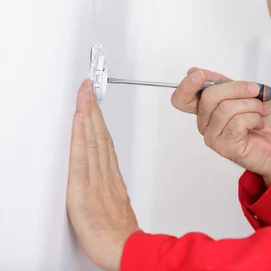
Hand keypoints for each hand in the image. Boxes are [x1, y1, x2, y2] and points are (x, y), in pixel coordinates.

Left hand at [67, 80, 140, 270]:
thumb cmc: (119, 233)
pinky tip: (80, 121)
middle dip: (92, 108)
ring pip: (92, 140)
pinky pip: (82, 157)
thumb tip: (109, 178)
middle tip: (88, 87)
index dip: (99, 119)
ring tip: (83, 95)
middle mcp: (104, 174)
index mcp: (111, 177)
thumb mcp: (119, 206)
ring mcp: (94, 179)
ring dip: (87, 115)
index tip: (95, 100)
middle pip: (98, 135)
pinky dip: (81, 136)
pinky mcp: (83, 189)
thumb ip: (113, 188)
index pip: (104, 140)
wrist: (123, 249)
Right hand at [171, 68, 270, 185]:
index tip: (200, 75)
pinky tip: (258, 123)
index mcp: (207, 108)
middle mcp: (206, 123)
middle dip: (237, 88)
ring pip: (226, 108)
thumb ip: (224, 83)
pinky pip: (237, 122)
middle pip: (208, 96)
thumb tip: (197, 71)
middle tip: (256, 91)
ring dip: (251, 105)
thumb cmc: (265, 120)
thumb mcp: (245, 92)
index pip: (182, 98)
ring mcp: (213, 136)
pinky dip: (254, 117)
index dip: (187, 85)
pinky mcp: (225, 146)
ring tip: (262, 111)